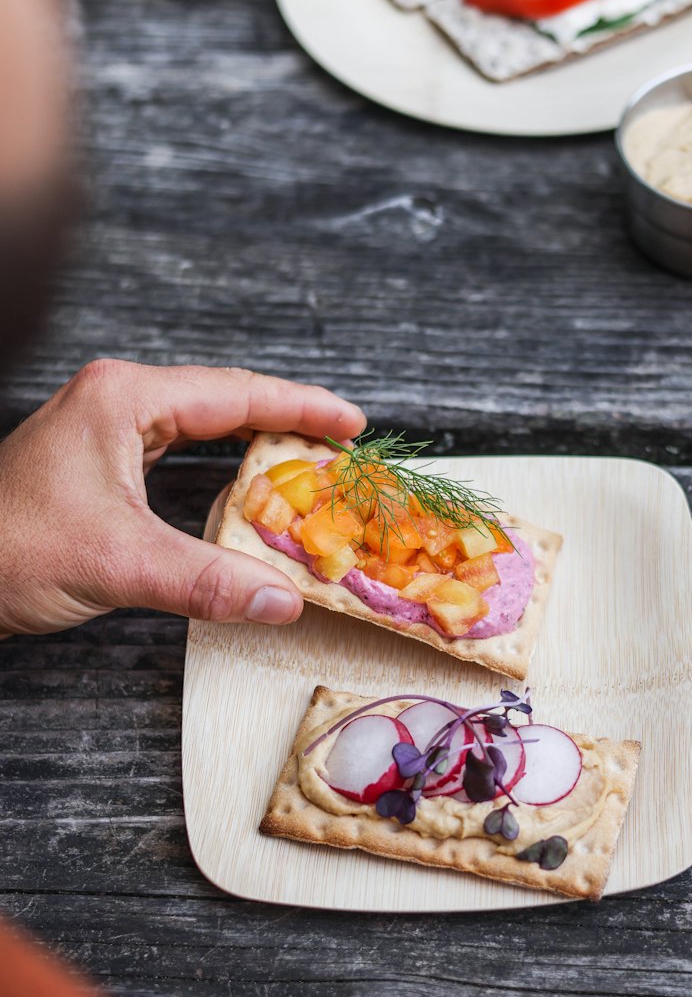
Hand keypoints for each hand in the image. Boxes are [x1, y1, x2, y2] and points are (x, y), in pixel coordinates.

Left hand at [0, 359, 364, 635]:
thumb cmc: (8, 551)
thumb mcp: (120, 564)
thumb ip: (208, 581)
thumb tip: (284, 601)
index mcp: (124, 399)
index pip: (235, 395)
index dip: (301, 408)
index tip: (353, 425)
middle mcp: (115, 402)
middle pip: (224, 402)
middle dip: (286, 424)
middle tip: (341, 450)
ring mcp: (102, 430)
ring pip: (201, 426)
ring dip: (254, 446)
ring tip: (306, 468)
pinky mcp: (95, 463)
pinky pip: (177, 453)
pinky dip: (220, 469)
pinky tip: (243, 492)